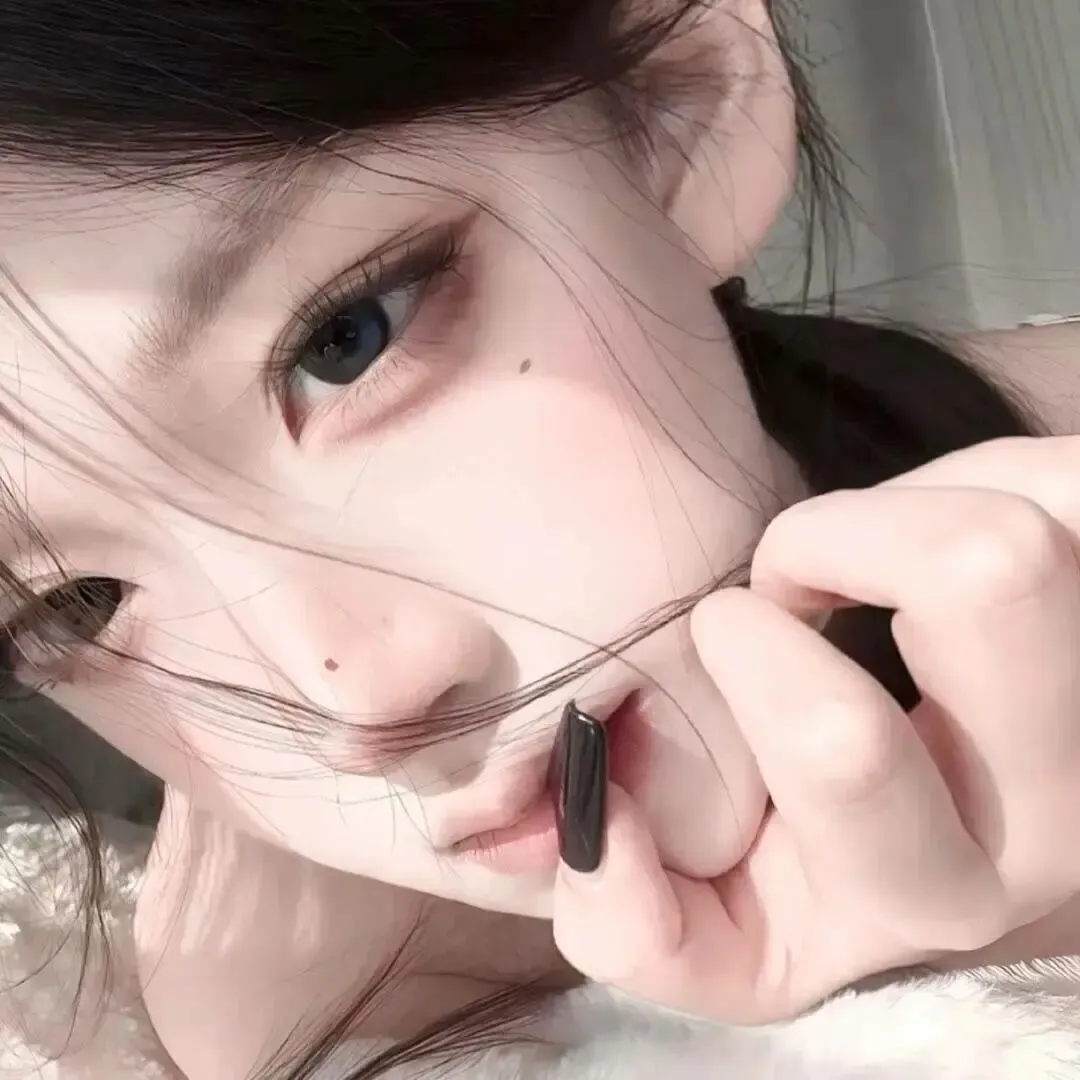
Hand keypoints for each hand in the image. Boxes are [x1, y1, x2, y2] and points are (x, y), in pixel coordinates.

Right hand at [552, 436, 1079, 1022]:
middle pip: (989, 576)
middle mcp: (1053, 814)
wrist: (957, 830)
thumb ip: (629, 920)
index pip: (843, 743)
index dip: (749, 649)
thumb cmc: (812, 855)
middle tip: (787, 584)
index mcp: (920, 893)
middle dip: (831, 537)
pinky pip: (1065, 482)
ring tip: (859, 560)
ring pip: (1033, 513)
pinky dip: (975, 476)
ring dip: (902, 504)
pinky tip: (932, 537)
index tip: (719, 630)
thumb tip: (600, 826)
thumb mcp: (715, 926)